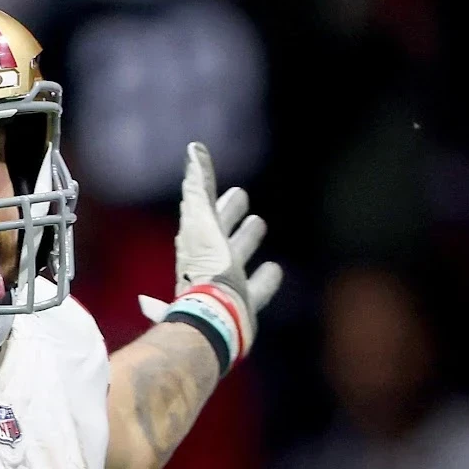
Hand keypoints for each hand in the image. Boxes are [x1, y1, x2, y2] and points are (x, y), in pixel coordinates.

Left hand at [138, 142, 282, 374]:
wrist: (216, 318)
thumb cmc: (207, 269)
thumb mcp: (202, 221)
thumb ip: (199, 187)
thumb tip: (194, 149)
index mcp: (194, 243)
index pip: (199, 213)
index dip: (206, 195)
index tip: (211, 180)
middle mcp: (208, 263)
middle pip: (218, 233)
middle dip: (227, 214)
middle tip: (241, 195)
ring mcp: (226, 283)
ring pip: (237, 257)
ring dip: (245, 241)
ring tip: (259, 224)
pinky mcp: (243, 304)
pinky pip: (256, 288)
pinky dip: (265, 278)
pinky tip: (275, 269)